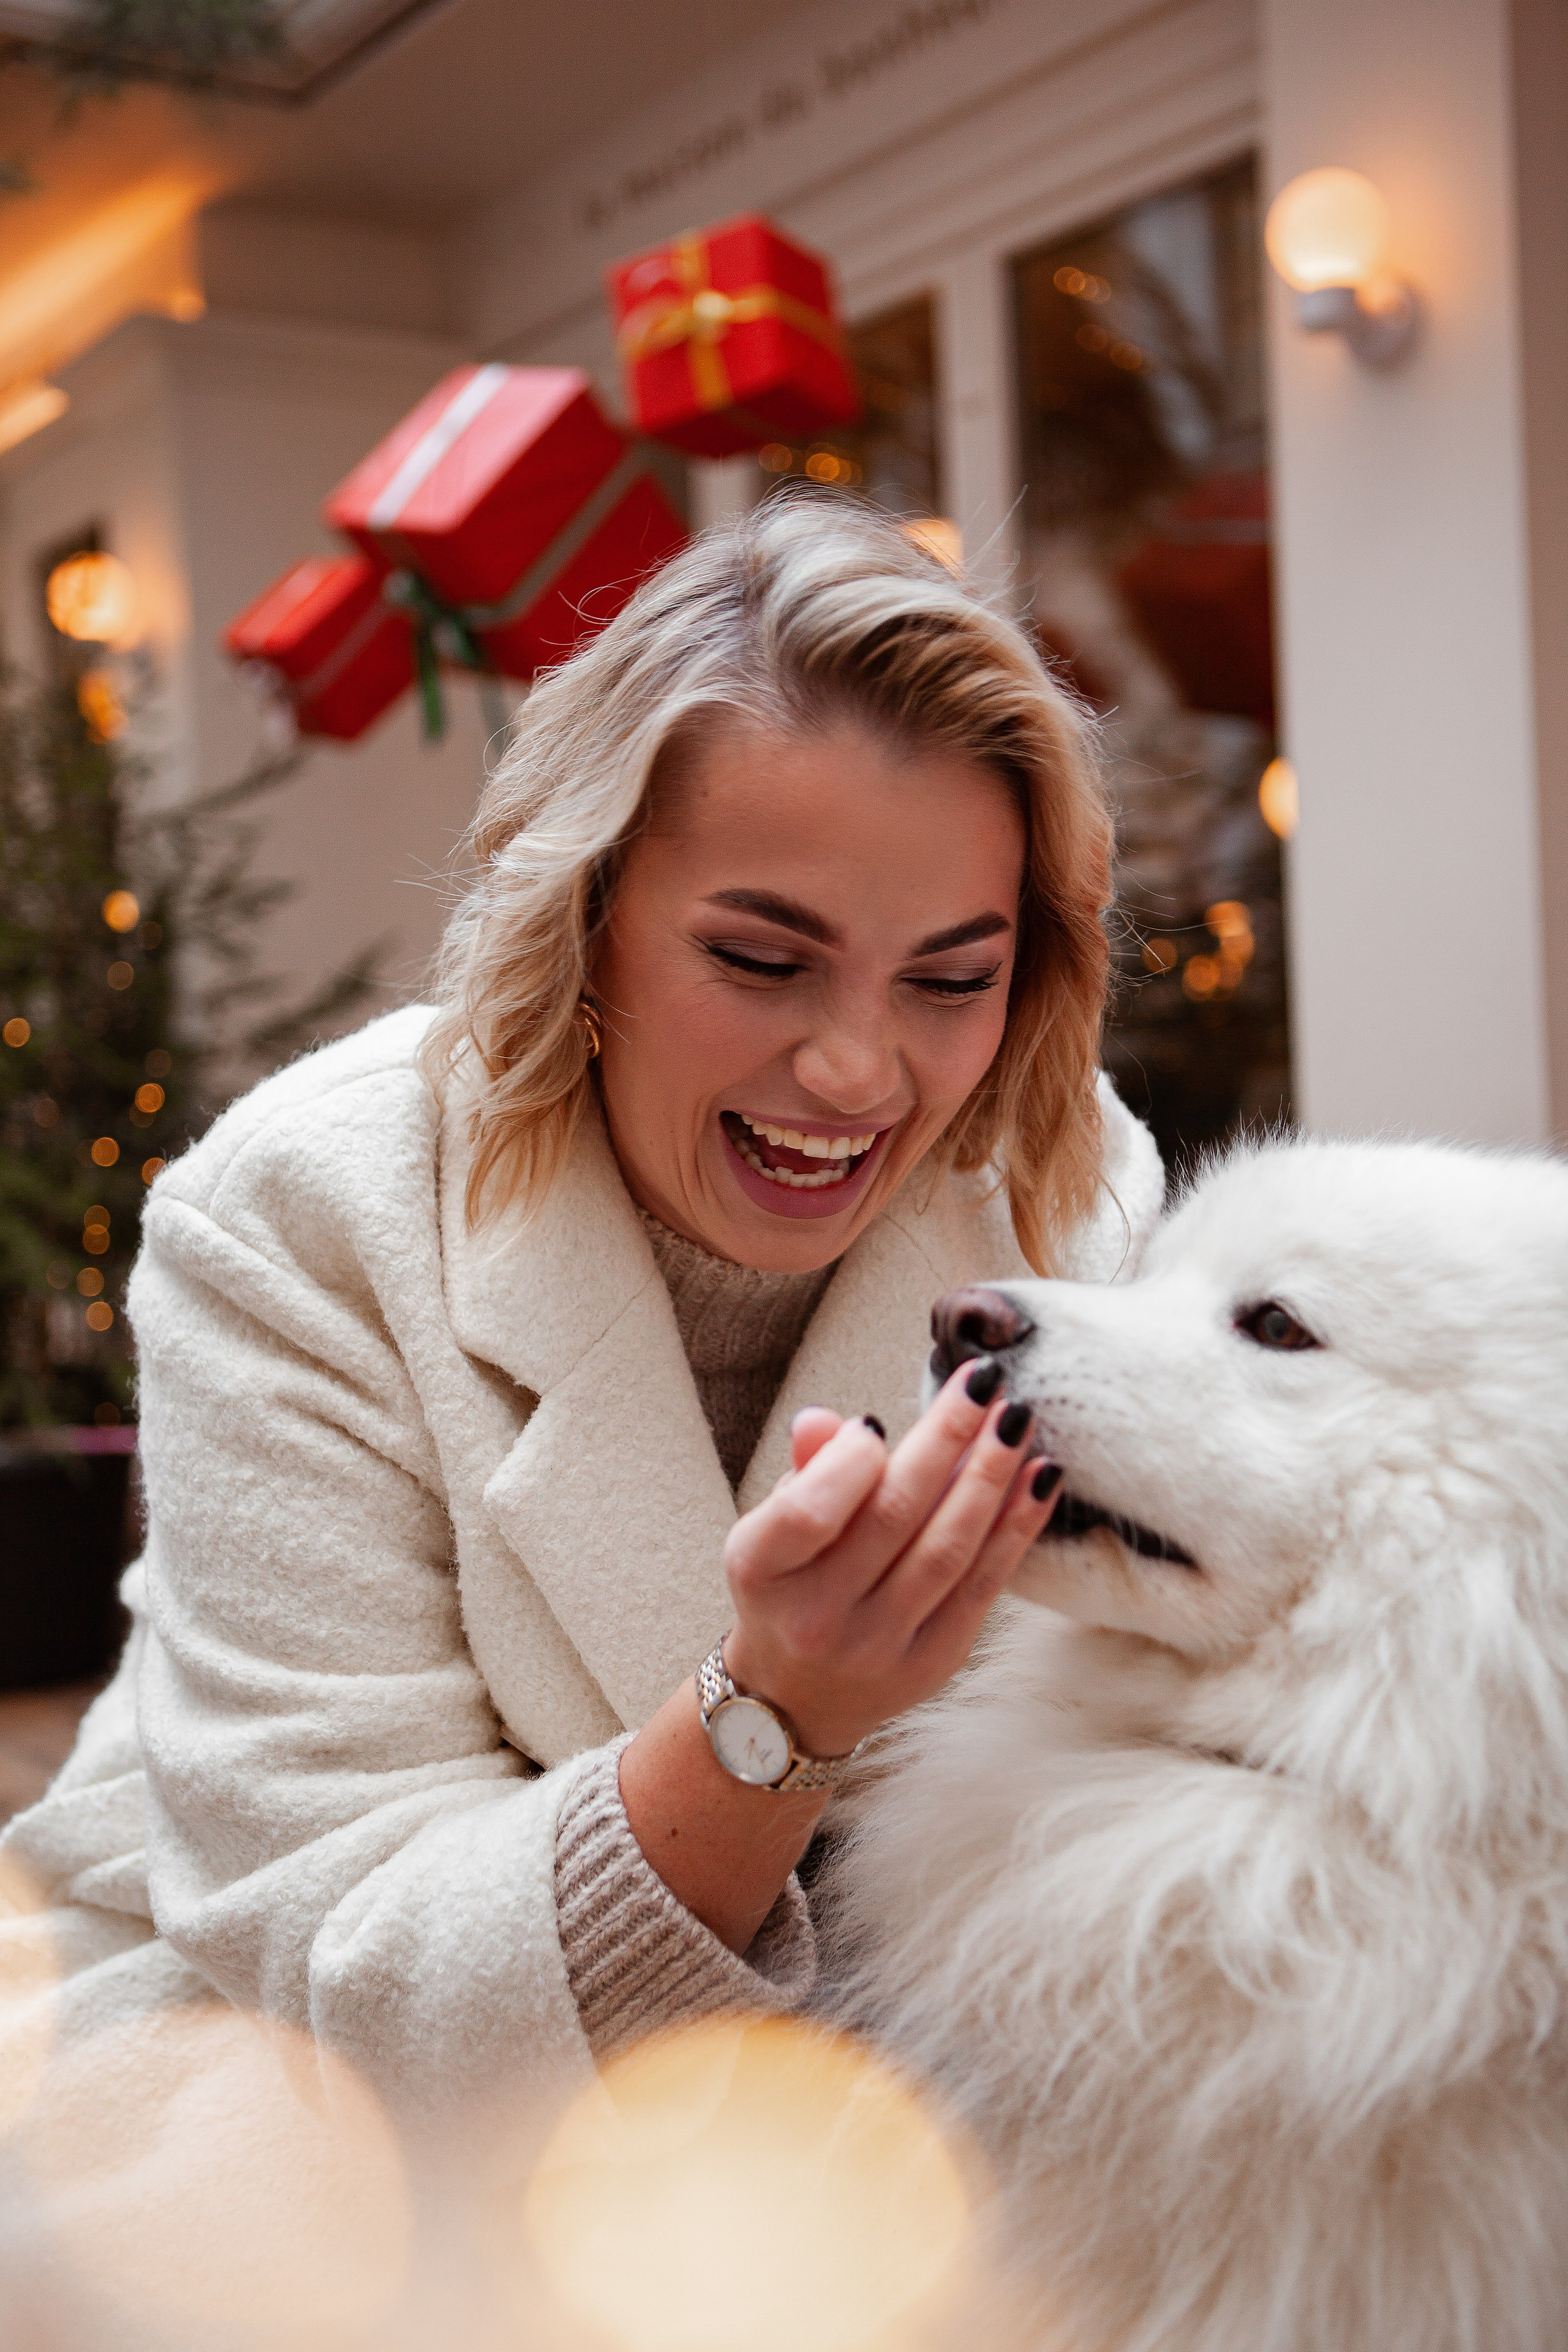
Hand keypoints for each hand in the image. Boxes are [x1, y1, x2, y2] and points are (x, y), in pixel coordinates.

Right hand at [721, 1362, 1059, 1758]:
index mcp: (761, 1571)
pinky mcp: (933, 1662)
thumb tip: (829, 1419)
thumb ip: (806, 1470)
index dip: (853, 1460)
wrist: (797, 1695)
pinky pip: (983, 1585)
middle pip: (894, 1516)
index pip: (811, 1510)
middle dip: (947, 1439)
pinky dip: (1016, 1527)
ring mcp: (879, 1646)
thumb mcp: (771, 1526)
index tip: (882, 1421)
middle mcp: (818, 1617)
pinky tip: (1040, 1477)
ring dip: (991, 1476)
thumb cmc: (787, 1585)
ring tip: (1018, 1418)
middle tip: (985, 1380)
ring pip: (947, 1549)